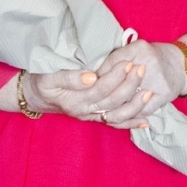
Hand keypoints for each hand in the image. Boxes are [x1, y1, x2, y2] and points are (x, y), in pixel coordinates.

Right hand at [22, 62, 150, 127]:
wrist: (36, 97)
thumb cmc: (42, 83)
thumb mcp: (48, 77)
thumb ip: (69, 77)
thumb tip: (91, 77)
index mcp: (75, 100)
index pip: (100, 88)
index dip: (115, 76)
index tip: (128, 63)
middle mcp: (85, 111)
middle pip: (112, 100)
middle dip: (129, 85)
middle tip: (141, 69)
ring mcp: (90, 116)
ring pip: (116, 114)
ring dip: (135, 105)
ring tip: (149, 93)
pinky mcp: (95, 118)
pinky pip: (114, 123)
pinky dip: (130, 123)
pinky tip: (145, 122)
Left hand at [98, 39, 186, 118]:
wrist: (181, 65)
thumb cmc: (152, 58)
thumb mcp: (135, 50)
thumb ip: (116, 60)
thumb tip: (94, 77)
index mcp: (139, 48)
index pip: (112, 62)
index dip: (99, 76)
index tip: (91, 84)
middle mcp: (148, 63)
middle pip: (118, 85)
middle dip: (103, 97)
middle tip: (93, 103)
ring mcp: (157, 80)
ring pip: (128, 102)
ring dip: (113, 111)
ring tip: (103, 114)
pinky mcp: (163, 95)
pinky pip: (141, 111)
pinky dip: (128, 117)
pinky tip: (119, 119)